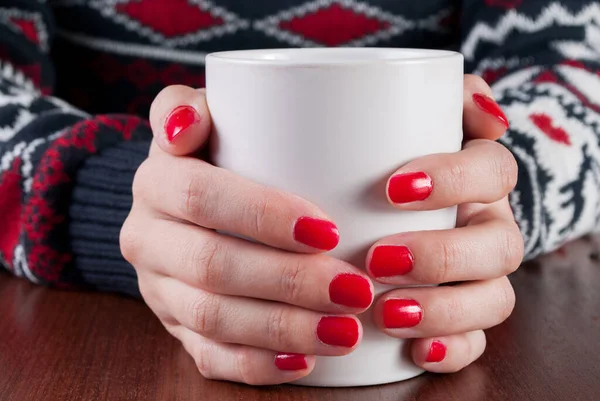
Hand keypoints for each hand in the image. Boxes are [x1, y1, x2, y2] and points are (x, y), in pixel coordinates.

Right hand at [121, 86, 374, 384]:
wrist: (175, 207)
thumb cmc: (213, 156)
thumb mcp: (199, 119)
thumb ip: (187, 106)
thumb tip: (185, 123)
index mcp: (154, 182)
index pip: (200, 196)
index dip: (262, 214)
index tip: (329, 229)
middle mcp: (147, 239)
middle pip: (213, 265)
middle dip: (288, 283)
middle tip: (355, 290)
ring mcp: (159, 290)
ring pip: (213, 320)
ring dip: (284, 330)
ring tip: (346, 331)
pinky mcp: (175, 328)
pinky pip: (208, 357)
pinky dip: (258, 366)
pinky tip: (304, 363)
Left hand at [369, 75, 522, 371]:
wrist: (391, 198)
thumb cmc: (400, 156)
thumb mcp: (420, 116)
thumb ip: (450, 96)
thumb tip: (489, 115)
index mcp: (481, 179)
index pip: (493, 172)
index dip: (453, 180)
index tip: (393, 189)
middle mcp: (490, 228)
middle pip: (498, 247)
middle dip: (441, 257)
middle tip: (380, 260)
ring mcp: (482, 277)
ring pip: (493, 301)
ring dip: (445, 311)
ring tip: (387, 314)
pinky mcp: (465, 317)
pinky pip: (478, 342)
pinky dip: (453, 349)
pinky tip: (418, 351)